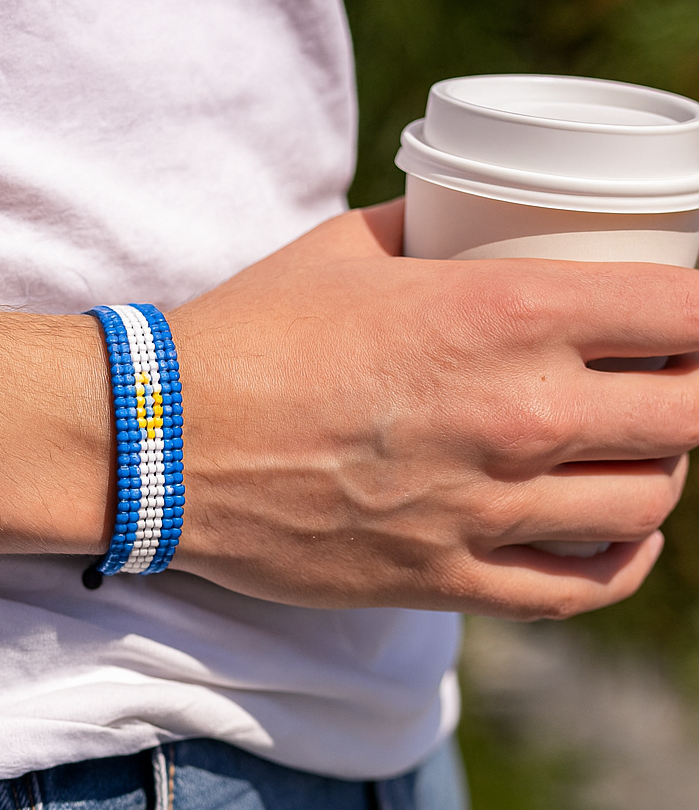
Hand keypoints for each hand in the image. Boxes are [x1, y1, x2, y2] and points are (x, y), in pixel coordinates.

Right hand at [168, 201, 697, 619]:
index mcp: (502, 315)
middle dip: (697, 391)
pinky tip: (618, 535)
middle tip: (663, 378)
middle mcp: (515, 417)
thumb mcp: (344, 249)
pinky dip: (621, 562)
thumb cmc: (247, 336)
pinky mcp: (444, 578)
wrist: (163, 442)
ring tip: (633, 450)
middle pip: (690, 415)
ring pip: (646, 504)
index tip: (690, 314)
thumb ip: (429, 229)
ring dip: (660, 471)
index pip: (687, 312)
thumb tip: (469, 220)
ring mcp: (484, 510)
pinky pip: (579, 589)